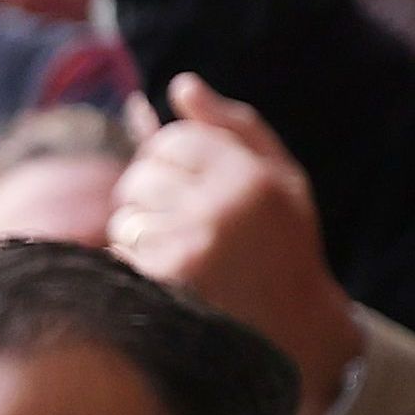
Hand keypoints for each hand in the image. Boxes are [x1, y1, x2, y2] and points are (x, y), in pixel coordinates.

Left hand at [110, 76, 361, 392]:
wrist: (293, 330)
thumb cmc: (283, 244)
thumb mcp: (277, 180)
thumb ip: (232, 127)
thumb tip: (182, 85)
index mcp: (255, 177)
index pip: (174, 139)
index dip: (173, 160)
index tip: (194, 184)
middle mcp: (223, 209)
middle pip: (143, 174)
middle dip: (153, 195)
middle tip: (193, 224)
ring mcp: (189, 248)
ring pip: (126, 217)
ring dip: (143, 232)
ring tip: (189, 255)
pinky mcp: (161, 285)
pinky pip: (121, 255)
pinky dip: (137, 265)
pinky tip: (175, 281)